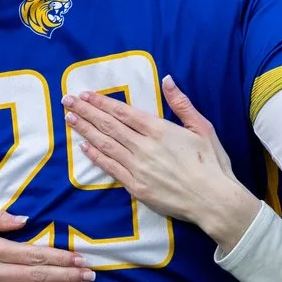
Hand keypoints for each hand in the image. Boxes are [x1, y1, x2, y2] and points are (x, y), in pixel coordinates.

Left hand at [64, 77, 260, 251]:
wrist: (213, 200)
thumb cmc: (212, 163)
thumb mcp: (202, 127)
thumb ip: (182, 104)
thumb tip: (168, 80)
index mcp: (160, 130)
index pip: (124, 112)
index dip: (102, 102)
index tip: (86, 94)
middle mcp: (144, 147)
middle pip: (109, 125)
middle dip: (86, 112)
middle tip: (67, 101)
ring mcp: (138, 167)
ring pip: (105, 144)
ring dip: (85, 130)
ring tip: (70, 119)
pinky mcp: (136, 187)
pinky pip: (111, 168)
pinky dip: (96, 156)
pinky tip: (84, 147)